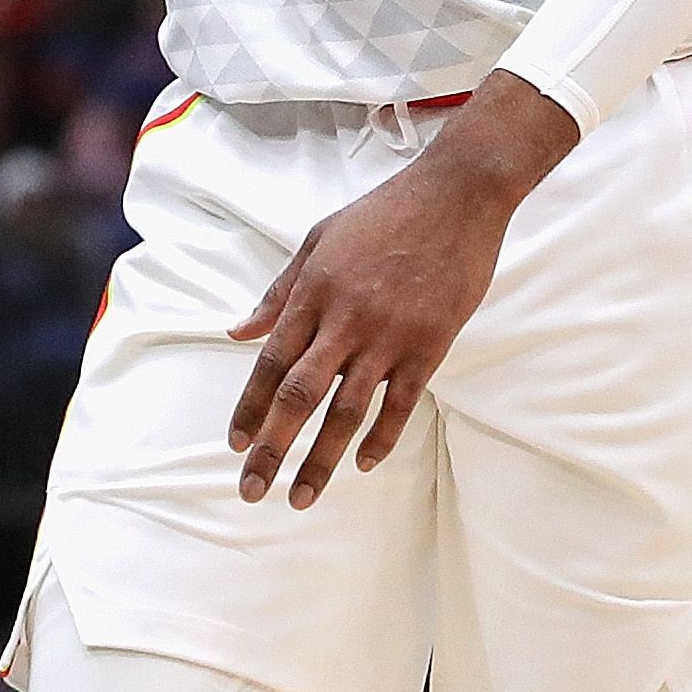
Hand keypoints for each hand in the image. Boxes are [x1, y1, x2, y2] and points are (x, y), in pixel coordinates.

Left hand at [225, 75, 575, 509]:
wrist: (456, 195)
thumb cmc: (383, 213)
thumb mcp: (319, 238)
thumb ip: (280, 290)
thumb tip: (237, 330)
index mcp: (314, 290)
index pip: (271, 360)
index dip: (250, 406)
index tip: (236, 444)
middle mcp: (345, 317)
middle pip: (300, 395)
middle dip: (273, 448)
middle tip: (252, 491)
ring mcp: (389, 334)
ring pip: (347, 410)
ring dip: (322, 459)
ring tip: (302, 497)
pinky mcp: (430, 344)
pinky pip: (400, 403)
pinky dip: (381, 437)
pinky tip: (363, 463)